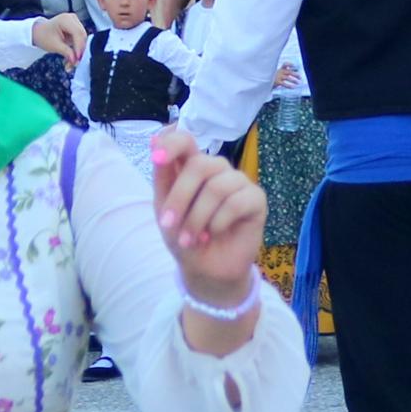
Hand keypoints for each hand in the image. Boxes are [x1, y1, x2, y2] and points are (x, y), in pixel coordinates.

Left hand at [31, 13, 87, 65]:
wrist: (39, 32)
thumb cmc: (43, 36)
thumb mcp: (54, 45)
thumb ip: (66, 52)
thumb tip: (75, 60)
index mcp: (65, 19)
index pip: (78, 33)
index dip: (79, 46)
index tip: (77, 58)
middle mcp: (72, 19)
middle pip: (82, 36)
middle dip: (79, 51)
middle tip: (75, 63)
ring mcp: (75, 23)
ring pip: (82, 39)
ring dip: (78, 52)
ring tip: (71, 63)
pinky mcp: (76, 29)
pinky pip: (80, 41)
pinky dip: (77, 50)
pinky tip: (72, 57)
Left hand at [151, 131, 264, 305]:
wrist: (205, 271)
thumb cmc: (184, 237)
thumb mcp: (164, 209)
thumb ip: (163, 176)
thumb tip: (154, 140)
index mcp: (192, 167)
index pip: (186, 140)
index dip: (172, 143)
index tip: (157, 158)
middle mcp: (216, 170)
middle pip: (199, 165)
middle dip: (180, 197)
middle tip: (169, 224)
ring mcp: (238, 182)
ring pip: (217, 187)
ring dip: (198, 218)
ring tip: (191, 238)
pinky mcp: (256, 199)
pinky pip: (236, 203)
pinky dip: (218, 223)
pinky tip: (214, 234)